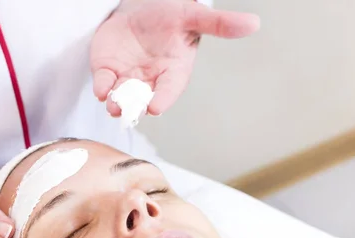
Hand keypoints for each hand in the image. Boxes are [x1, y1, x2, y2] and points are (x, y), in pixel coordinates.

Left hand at [91, 0, 259, 115]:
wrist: (141, 7)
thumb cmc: (170, 15)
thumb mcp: (193, 16)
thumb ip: (218, 23)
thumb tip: (254, 23)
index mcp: (173, 71)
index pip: (169, 88)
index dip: (163, 98)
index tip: (155, 107)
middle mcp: (150, 79)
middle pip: (142, 96)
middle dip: (134, 104)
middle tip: (125, 110)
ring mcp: (127, 76)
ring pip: (121, 94)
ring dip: (116, 101)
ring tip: (112, 105)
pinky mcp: (108, 70)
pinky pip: (104, 82)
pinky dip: (102, 87)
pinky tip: (100, 90)